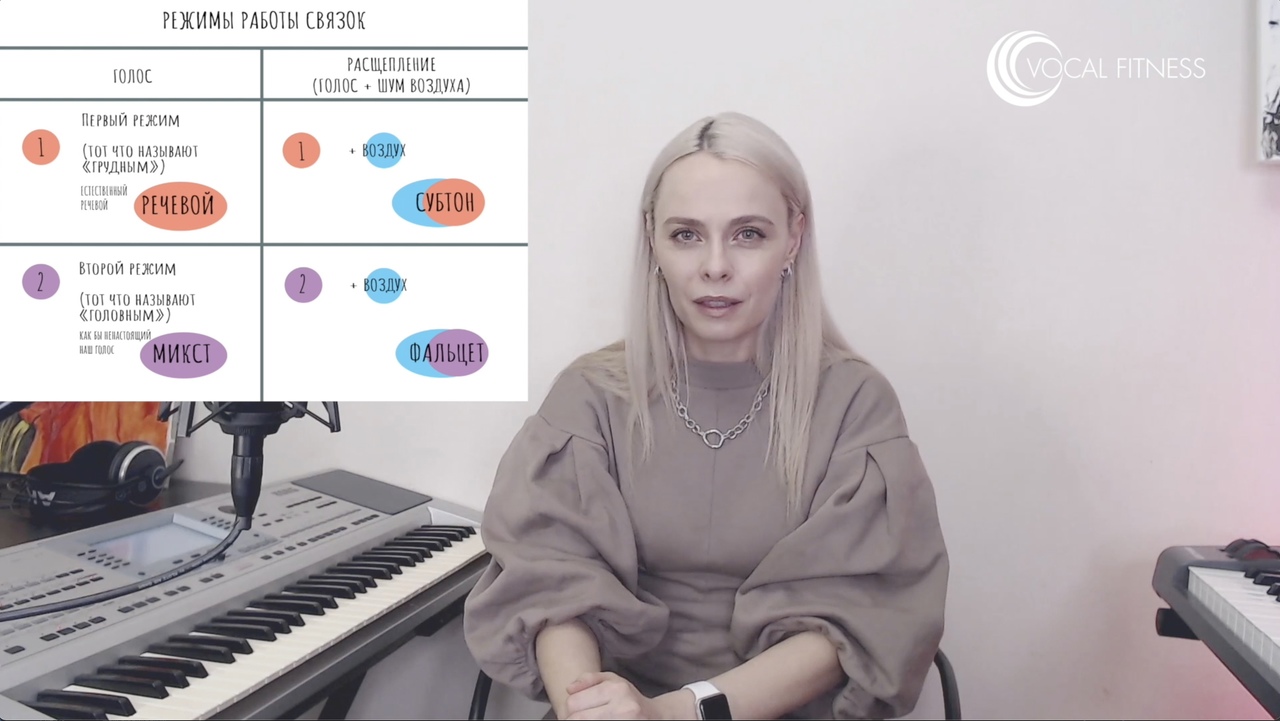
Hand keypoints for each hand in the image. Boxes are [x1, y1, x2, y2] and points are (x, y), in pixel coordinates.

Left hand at [561, 671, 691, 719]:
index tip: (575, 711)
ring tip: (591, 718)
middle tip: (580, 717)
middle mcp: (623, 707)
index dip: (569, 709)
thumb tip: (569, 689)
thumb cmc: (630, 698)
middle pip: (577, 719)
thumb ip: (589, 679)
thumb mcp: (612, 681)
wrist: (658, 716)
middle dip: (573, 719)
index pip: (573, 703)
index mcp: (616, 689)